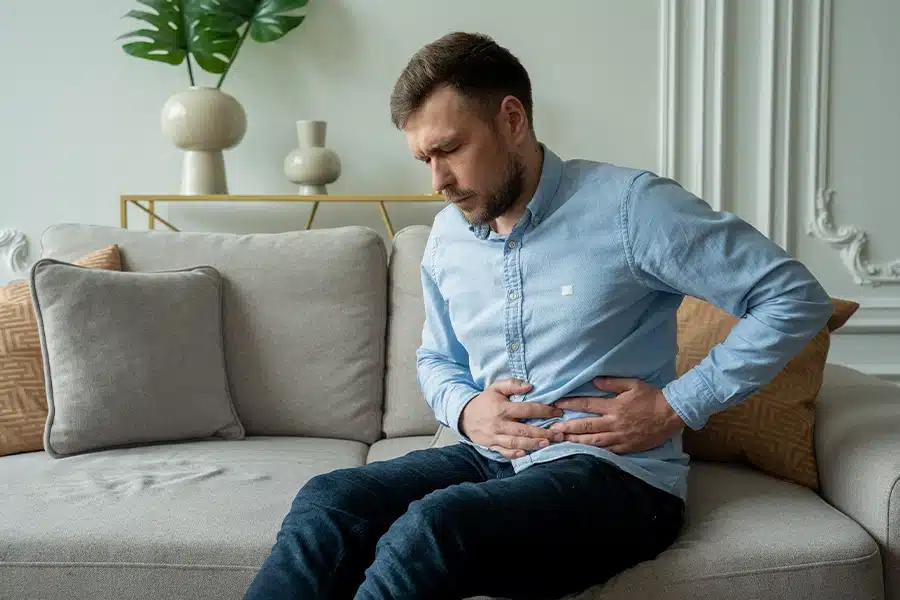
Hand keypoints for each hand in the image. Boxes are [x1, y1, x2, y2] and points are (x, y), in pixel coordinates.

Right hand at [460, 379, 564, 458]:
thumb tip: (530, 386)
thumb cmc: (484, 401)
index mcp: (502, 408)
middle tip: (559, 434)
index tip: (558, 412)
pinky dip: (515, 453)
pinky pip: (504, 452)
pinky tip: (526, 453)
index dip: (543, 411)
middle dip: (543, 433)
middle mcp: (499, 423)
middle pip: (524, 430)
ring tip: (547, 443)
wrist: (464, 416)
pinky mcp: (491, 445)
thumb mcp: (495, 387)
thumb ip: (512, 384)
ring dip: (532, 444)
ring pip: (516, 442)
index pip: (526, 410)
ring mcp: (495, 436)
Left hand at [550, 378, 685, 453]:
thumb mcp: (633, 384)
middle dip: (567, 427)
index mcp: (614, 406)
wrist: (671, 414)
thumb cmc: (652, 397)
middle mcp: (614, 423)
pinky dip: (594, 452)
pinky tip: (583, 452)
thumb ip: (612, 382)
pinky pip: (607, 451)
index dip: (570, 404)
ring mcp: (620, 437)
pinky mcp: (627, 447)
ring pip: (593, 441)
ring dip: (576, 441)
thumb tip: (594, 380)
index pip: (587, 404)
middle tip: (552, 429)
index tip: (557, 404)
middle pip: (586, 426)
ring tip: (562, 441)